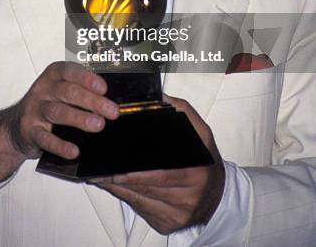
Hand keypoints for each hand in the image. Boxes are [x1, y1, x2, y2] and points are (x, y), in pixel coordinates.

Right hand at [0, 61, 118, 188]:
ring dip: (79, 118)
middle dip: (92, 101)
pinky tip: (74, 151)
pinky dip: (60, 146)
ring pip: (57, 112)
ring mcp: (34, 110)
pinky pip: (45, 138)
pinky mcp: (29, 131)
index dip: (86, 78)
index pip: (69, 71)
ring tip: (98, 125)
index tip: (104, 88)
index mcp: (53, 76)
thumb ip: (81, 91)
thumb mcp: (60, 92)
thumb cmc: (47, 105)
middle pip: (67, 92)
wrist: (15, 126)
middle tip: (112, 111)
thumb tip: (111, 101)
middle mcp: (42, 90)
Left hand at [92, 96, 224, 234]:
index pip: (163, 175)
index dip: (139, 174)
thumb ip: (183, 112)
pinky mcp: (169, 225)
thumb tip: (160, 97)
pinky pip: (143, 211)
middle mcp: (189, 197)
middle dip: (123, 181)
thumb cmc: (205, 161)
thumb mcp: (201, 133)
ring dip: (121, 190)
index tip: (119, 170)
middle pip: (149, 189)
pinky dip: (129, 199)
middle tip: (102, 172)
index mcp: (197, 173)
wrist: (219, 196)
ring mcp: (179, 215)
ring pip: (142, 202)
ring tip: (102, 178)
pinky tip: (117, 189)